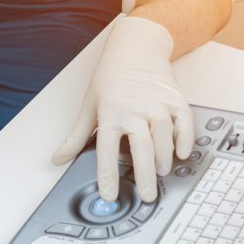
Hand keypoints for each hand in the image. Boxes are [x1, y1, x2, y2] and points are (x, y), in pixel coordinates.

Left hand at [52, 15, 193, 201]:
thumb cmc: (110, 77)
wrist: (135, 46)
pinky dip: (185, 140)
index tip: (110, 195)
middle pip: (141, 148)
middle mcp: (134, 109)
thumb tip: (58, 158)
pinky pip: (184, 123)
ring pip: (164, 138)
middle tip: (147, 196)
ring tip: (161, 174)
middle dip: (144, 176)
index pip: (106, 151)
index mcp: (110, 113)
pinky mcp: (175, 99)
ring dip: (164, 159)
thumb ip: (75, 137)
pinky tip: (180, 153)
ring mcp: (157, 103)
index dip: (107, 176)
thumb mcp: (88, 105)